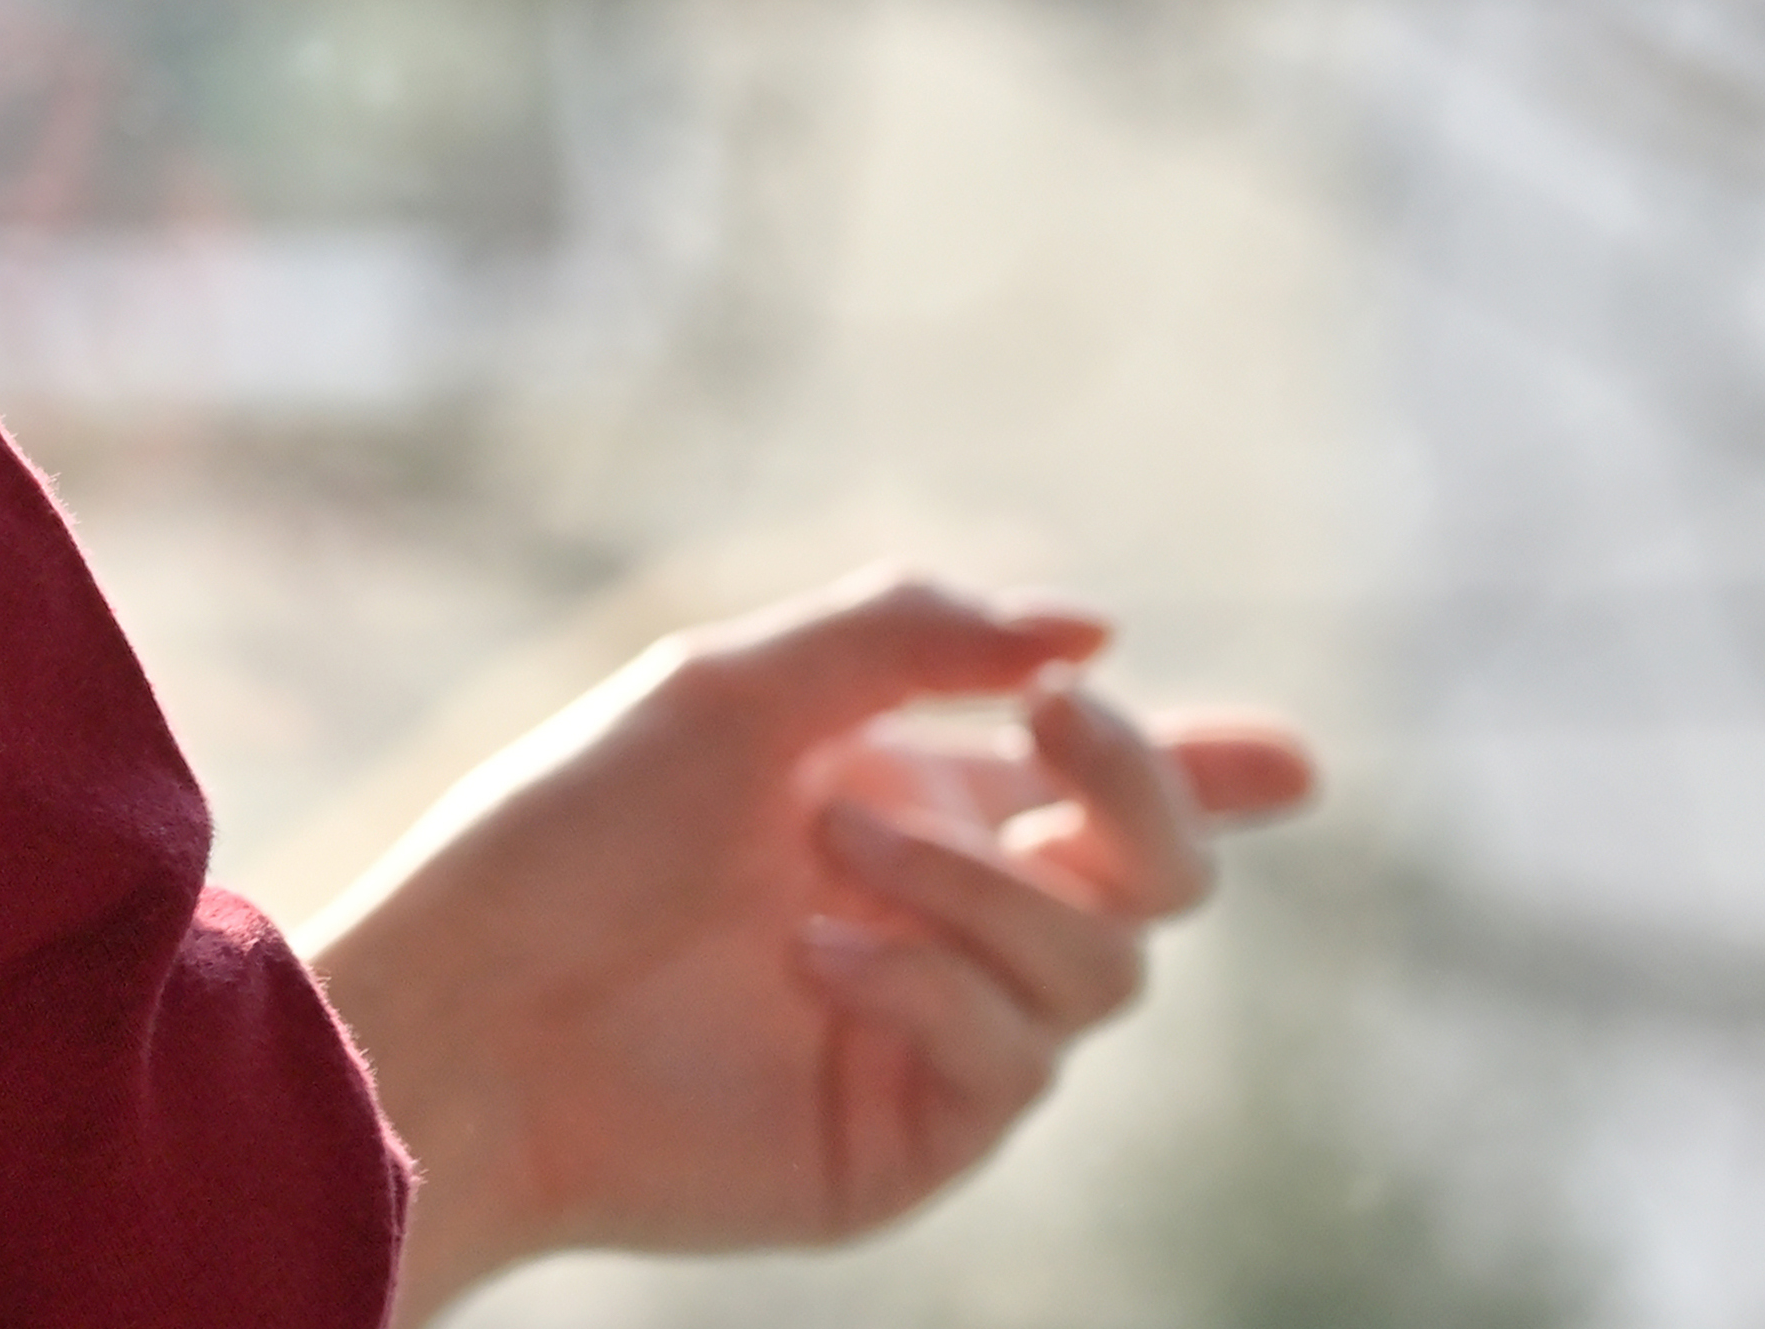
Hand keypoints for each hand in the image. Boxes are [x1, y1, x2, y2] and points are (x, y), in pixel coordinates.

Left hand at [293, 572, 1318, 1318]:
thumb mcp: (733, 688)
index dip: (1213, 775)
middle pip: (1158, 877)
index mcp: (913, 799)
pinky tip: (818, 956)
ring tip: (829, 854)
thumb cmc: (571, 834)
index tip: (1291, 763)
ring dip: (979, 884)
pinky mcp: (912, 1136)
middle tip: (1069, 733)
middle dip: (1153, 795)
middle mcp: (947, 915)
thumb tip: (1090, 629)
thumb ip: (911, 635)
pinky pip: (1016, 1057)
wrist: (472, 1007)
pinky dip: (933, 984)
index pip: (1099, 792)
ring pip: (1103, 964)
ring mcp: (940, 1031)